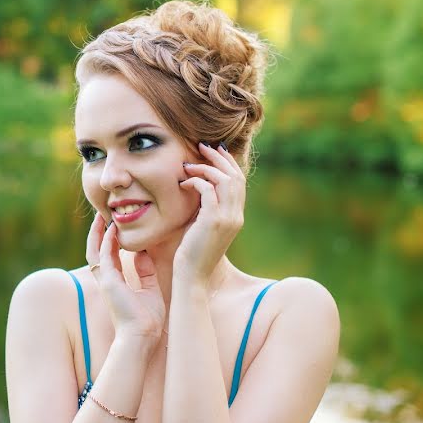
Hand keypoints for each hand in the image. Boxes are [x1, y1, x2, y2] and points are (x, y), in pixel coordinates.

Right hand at [85, 213, 165, 341]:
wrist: (143, 336)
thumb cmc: (147, 319)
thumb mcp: (150, 290)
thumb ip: (146, 272)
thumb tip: (143, 254)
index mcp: (115, 284)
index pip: (108, 257)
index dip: (109, 241)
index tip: (113, 226)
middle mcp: (107, 281)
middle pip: (95, 251)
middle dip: (96, 233)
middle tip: (101, 216)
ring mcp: (105, 281)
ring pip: (94, 251)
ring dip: (97, 233)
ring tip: (101, 217)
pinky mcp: (108, 281)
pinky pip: (104, 256)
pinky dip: (106, 241)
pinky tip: (111, 229)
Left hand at [175, 142, 246, 290]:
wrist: (191, 276)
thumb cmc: (191, 253)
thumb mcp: (202, 226)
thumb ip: (205, 208)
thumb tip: (197, 186)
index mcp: (235, 217)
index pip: (238, 182)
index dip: (227, 163)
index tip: (213, 151)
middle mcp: (236, 216)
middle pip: (235, 176)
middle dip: (219, 157)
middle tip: (201, 146)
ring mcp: (227, 218)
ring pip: (225, 180)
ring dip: (207, 166)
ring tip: (189, 163)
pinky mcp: (213, 221)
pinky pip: (208, 189)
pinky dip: (197, 180)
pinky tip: (184, 181)